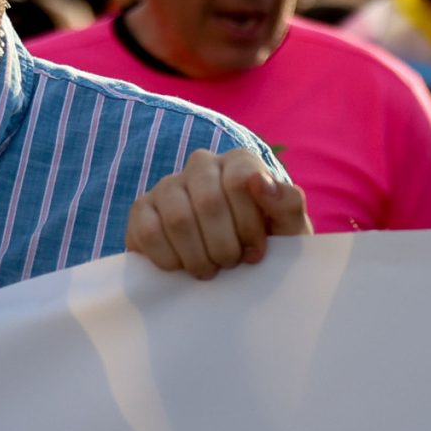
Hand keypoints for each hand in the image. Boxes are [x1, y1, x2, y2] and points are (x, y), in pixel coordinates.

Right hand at [127, 147, 312, 279]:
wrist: (229, 266)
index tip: (255, 253)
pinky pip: (149, 233)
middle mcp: (202, 164)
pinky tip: (182, 267)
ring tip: (210, 269)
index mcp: (240, 162)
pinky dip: (169, 259)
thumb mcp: (289, 229)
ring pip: (177, 219)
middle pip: (208, 203)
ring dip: (198, 256)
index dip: (248, 225)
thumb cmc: (265, 244)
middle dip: (224, 246)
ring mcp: (168, 184)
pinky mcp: (142, 208)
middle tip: (230, 265)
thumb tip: (259, 181)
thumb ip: (287, 203)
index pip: (240, 182)